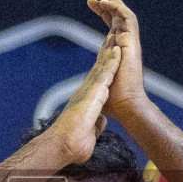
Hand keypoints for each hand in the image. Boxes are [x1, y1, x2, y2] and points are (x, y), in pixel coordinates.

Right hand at [45, 33, 119, 163]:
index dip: (102, 70)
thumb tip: (101, 122)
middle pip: (99, 69)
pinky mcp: (95, 91)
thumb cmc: (73, 143)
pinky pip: (106, 72)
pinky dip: (112, 61)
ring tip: (116, 38)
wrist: (65, 144)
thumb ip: (95, 124)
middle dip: (105, 55)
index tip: (107, 60)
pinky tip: (118, 50)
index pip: (97, 82)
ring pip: (102, 67)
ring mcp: (90, 90)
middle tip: (111, 39)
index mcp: (86, 101)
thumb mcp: (89, 131)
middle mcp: (87, 92)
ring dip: (110, 53)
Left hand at [86, 0, 149, 122]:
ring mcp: (129, 43)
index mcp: (116, 51)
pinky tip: (103, 2)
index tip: (90, 1)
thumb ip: (89, 81)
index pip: (110, 25)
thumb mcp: (94, 85)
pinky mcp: (131, 43)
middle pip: (116, 15)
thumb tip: (77, 93)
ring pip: (122, 12)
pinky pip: (126, 19)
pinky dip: (115, 9)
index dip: (102, 12)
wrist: (126, 107)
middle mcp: (124, 44)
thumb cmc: (112, 103)